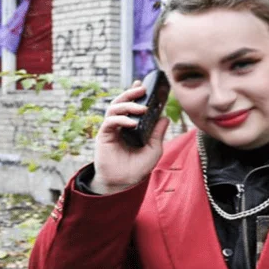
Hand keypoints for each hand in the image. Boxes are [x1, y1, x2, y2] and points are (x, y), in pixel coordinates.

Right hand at [91, 80, 169, 194]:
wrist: (124, 183)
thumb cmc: (138, 167)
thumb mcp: (154, 149)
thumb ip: (158, 134)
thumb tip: (165, 117)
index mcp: (132, 126)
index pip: (133, 106)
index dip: (136, 94)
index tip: (143, 85)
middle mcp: (121, 125)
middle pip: (122, 102)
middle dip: (131, 93)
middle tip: (141, 89)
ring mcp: (112, 129)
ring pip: (114, 108)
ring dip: (127, 104)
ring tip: (141, 107)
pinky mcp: (104, 135)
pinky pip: (110, 122)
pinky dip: (121, 119)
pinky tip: (132, 122)